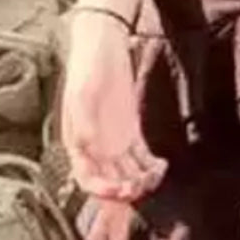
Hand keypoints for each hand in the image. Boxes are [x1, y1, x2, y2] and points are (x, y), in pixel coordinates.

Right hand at [61, 12, 166, 202]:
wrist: (103, 44)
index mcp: (78, 143)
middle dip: (123, 194)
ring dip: (140, 182)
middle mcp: (95, 148)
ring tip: (154, 175)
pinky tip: (161, 166)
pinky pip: (140, 158)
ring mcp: (114, 141)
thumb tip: (85, 146)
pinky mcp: (130, 131)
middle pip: (108, 183)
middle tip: (140, 189)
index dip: (103, 191)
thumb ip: (83, 120)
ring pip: (127, 174)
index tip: (120, 189)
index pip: (88, 180)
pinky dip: (150, 167)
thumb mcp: (82, 92)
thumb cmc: (88, 67)